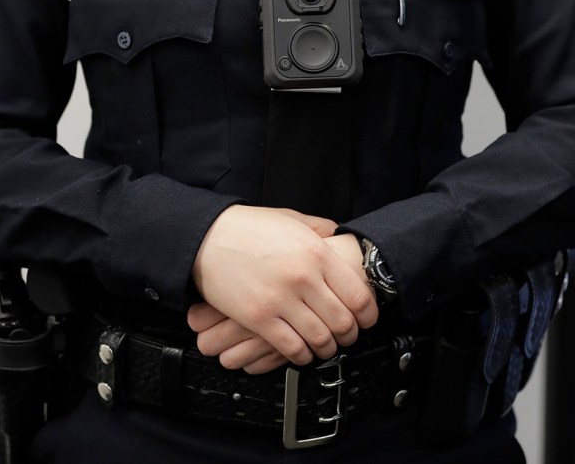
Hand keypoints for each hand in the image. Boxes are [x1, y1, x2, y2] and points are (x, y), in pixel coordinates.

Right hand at [191, 207, 376, 367]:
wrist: (206, 236)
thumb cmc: (247, 227)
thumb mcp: (291, 218)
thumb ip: (320, 228)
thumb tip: (339, 234)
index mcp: (317, 253)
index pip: (358, 296)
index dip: (368, 315)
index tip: (367, 320)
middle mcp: (303, 278)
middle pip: (343, 322)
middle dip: (350, 335)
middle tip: (347, 336)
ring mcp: (281, 300)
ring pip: (320, 339)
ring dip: (327, 348)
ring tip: (325, 346)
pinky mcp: (258, 318)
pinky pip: (291, 347)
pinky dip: (302, 355)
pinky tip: (302, 351)